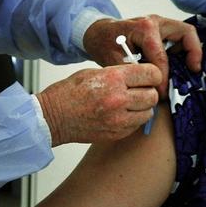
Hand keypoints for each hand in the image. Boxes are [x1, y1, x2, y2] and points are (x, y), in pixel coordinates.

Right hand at [36, 64, 160, 145]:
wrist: (52, 118)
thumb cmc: (68, 94)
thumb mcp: (92, 72)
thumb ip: (118, 73)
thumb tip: (138, 75)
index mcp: (113, 78)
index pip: (151, 74)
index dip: (153, 74)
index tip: (150, 76)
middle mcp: (118, 98)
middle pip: (152, 94)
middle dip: (148, 91)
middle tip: (140, 89)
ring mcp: (118, 119)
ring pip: (148, 112)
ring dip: (143, 107)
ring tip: (130, 103)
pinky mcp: (117, 133)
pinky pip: (137, 125)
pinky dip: (133, 119)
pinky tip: (121, 113)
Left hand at [82, 16, 201, 95]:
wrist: (97, 32)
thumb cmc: (104, 43)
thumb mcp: (113, 61)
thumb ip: (132, 75)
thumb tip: (148, 91)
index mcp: (144, 28)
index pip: (161, 56)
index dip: (164, 78)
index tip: (162, 93)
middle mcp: (156, 22)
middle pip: (186, 33)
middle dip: (194, 52)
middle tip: (194, 71)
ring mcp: (161, 24)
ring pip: (186, 34)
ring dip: (191, 51)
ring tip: (190, 71)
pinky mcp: (162, 30)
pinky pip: (180, 38)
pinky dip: (184, 51)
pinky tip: (179, 68)